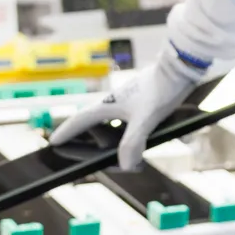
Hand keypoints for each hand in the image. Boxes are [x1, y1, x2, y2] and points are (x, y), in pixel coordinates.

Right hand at [47, 51, 199, 168]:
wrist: (181, 67)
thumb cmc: (161, 88)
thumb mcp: (145, 118)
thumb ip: (133, 142)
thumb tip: (124, 166)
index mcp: (107, 105)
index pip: (80, 121)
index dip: (67, 132)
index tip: (53, 141)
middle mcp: (114, 102)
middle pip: (96, 126)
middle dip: (93, 143)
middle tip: (89, 157)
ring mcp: (129, 101)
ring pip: (115, 125)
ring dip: (116, 141)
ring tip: (122, 156)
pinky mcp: (143, 101)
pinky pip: (133, 122)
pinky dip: (136, 134)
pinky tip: (152, 142)